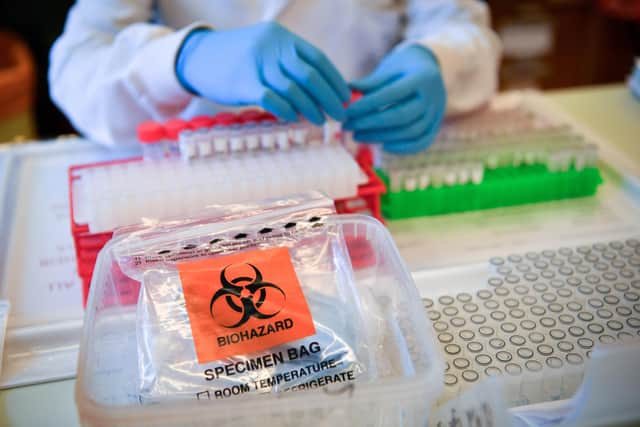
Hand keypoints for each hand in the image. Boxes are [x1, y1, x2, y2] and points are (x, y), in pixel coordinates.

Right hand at [176, 22, 350, 124]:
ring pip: (294, 90)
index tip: (346, 98)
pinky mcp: (243, 83)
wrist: (197, 57)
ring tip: (320, 121)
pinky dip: (287, 111)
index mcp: (282, 38)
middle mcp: (272, 48)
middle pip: (310, 76)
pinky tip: (294, 119)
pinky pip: (273, 100)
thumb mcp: (266, 49)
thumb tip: (323, 89)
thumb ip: (290, 63)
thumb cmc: (238, 58)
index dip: (335, 81)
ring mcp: (257, 64)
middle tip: (341, 115)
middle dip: (330, 98)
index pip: (318, 59)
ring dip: (311, 109)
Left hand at [344, 44, 445, 153]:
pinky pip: (421, 142)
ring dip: (381, 137)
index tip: (347, 112)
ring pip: (410, 131)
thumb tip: (345, 92)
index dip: (367, 105)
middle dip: (371, 124)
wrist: (429, 69)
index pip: (391, 94)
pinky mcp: (437, 126)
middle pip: (401, 115)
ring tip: (358, 136)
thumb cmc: (402, 68)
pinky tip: (383, 146)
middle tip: (348, 127)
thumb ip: (369, 84)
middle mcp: (433, 96)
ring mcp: (437, 113)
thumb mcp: (388, 70)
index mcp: (421, 76)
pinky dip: (402, 148)